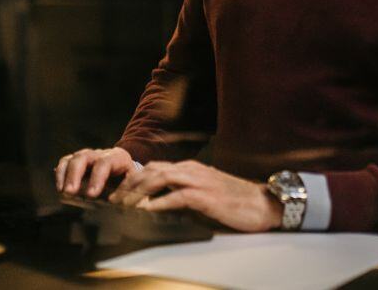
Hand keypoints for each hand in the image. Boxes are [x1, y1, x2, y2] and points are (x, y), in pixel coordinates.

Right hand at [55, 147, 135, 196]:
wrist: (126, 172)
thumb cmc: (131, 182)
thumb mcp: (135, 186)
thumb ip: (130, 194)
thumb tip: (123, 206)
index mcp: (118, 157)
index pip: (105, 163)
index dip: (97, 178)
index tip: (91, 195)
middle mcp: (100, 154)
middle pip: (84, 157)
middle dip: (76, 175)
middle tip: (70, 192)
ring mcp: (87, 157)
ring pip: (73, 159)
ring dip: (66, 175)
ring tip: (63, 192)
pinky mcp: (77, 162)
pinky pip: (65, 163)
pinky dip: (60, 174)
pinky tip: (60, 188)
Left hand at [108, 160, 282, 232]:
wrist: (263, 203)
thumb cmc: (236, 200)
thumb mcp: (206, 192)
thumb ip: (185, 192)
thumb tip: (161, 202)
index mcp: (190, 168)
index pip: (154, 168)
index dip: (133, 178)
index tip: (119, 191)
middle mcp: (191, 170)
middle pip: (151, 170)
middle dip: (129, 184)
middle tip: (114, 199)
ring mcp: (198, 181)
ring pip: (159, 179)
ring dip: (138, 192)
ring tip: (124, 204)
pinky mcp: (206, 196)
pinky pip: (177, 196)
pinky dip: (159, 202)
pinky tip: (147, 210)